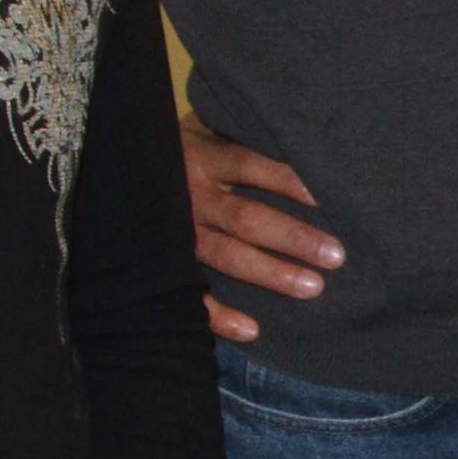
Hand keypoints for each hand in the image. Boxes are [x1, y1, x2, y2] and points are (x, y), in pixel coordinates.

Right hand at [181, 112, 342, 343]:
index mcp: (204, 157)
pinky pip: (191, 294)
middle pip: (246, 218)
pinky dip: (219, 316)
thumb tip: (310, 142)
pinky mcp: (165, 265)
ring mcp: (176, 233)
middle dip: (292, 238)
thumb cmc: (188, 148)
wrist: (121, 169)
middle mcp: (190, 195)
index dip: (289, 181)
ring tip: (312, 287)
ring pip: (226, 255)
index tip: (329, 198)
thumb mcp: (210, 128)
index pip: (251, 165)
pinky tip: (252, 329)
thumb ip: (245, 135)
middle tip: (336, 255)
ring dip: (270, 273)